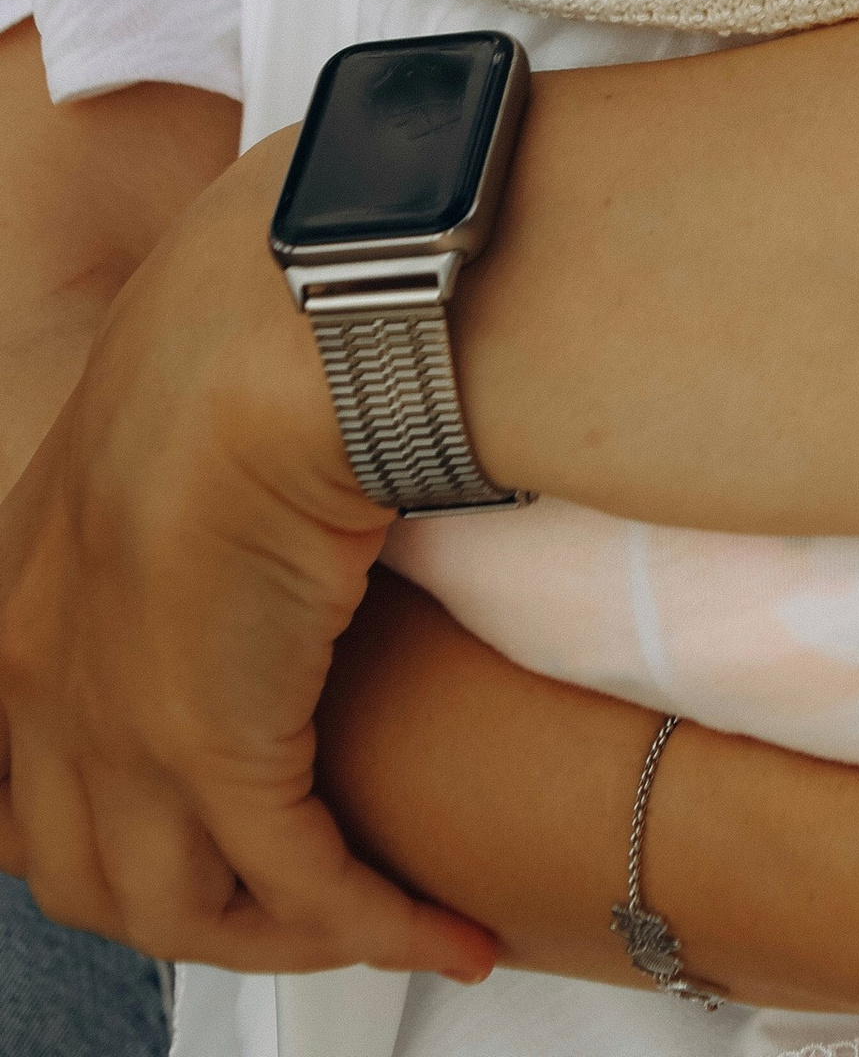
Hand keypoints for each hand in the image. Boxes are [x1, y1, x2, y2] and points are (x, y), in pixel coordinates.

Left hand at [0, 129, 493, 981]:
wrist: (287, 311)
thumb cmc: (258, 308)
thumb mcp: (183, 399)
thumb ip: (198, 466)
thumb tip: (283, 461)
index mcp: (20, 586)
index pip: (16, 781)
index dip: (99, 832)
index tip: (189, 843)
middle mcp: (36, 672)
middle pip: (84, 868)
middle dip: (195, 907)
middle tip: (294, 898)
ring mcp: (112, 719)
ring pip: (176, 906)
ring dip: (283, 933)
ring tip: (373, 918)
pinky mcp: (211, 744)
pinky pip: (291, 883)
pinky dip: (366, 921)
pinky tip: (433, 924)